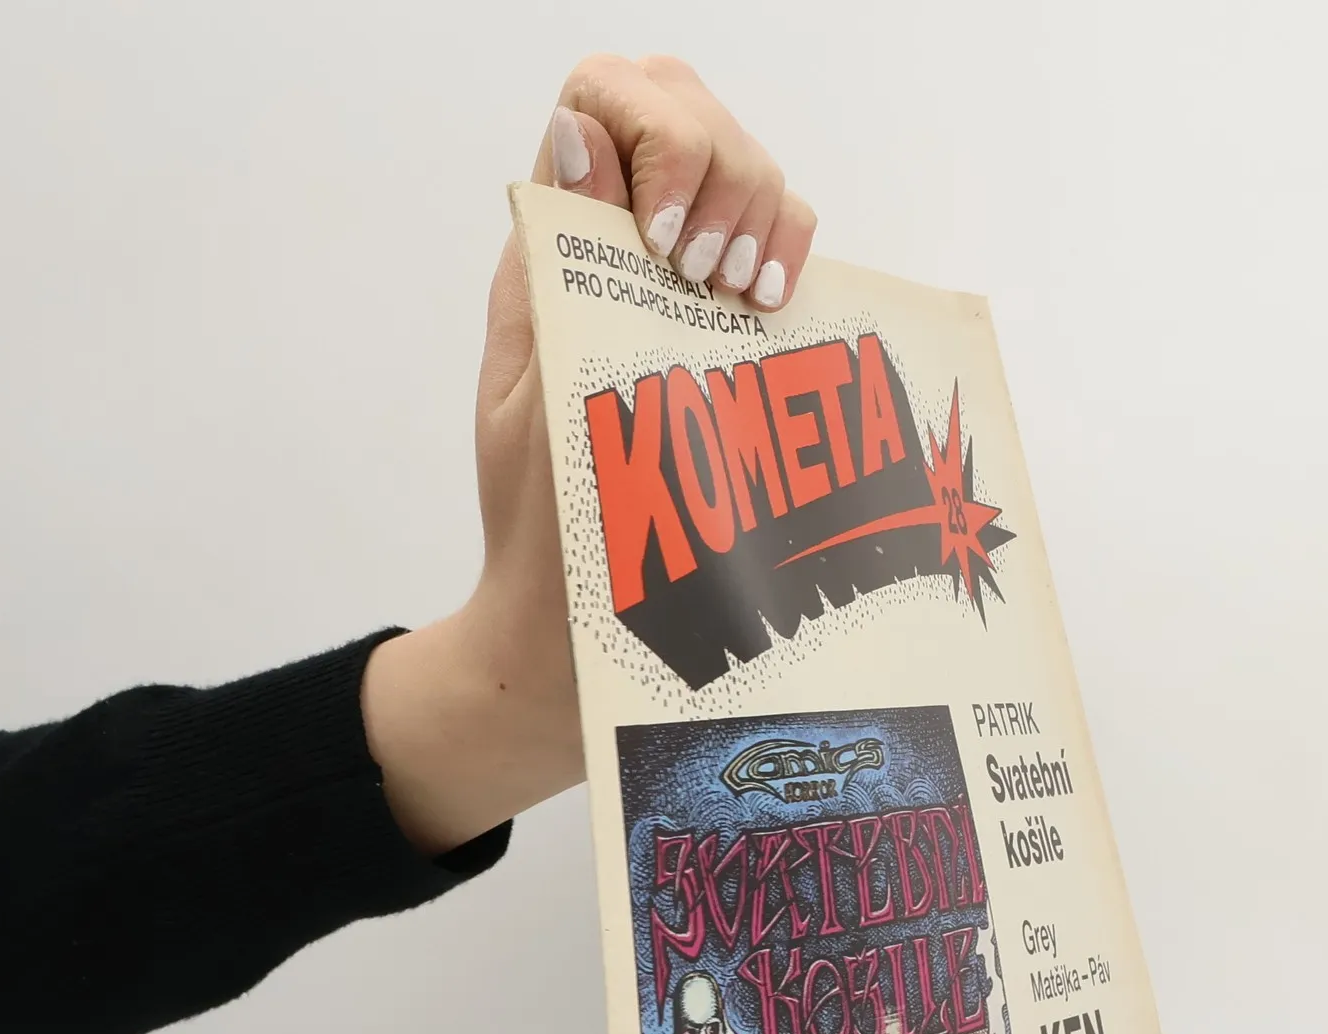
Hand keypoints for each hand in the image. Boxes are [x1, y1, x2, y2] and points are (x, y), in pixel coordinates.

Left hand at [362, 55, 816, 855]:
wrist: (580, 638)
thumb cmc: (547, 541)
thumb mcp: (532, 403)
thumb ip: (557, 269)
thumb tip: (578, 128)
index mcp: (555, 256)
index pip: (604, 101)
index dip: (653, 132)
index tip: (667, 240)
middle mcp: (620, 257)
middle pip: (687, 111)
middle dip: (723, 166)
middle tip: (714, 281)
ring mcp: (684, 297)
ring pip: (748, 172)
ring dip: (766, 213)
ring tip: (747, 304)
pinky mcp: (739, 345)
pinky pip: (782, 251)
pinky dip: (796, 256)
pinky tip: (778, 310)